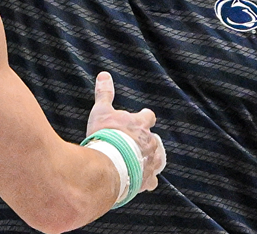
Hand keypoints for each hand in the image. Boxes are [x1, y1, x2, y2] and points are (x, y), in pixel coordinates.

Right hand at [86, 71, 165, 191]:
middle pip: (153, 139)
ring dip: (147, 160)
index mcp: (141, 124)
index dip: (145, 118)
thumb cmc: (104, 135)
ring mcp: (150, 161)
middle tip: (133, 145)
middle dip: (145, 142)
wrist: (108, 163)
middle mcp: (150, 142)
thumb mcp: (101, 111)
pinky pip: (151, 180)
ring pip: (155, 159)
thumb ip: (104, 94)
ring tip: (136, 163)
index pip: (149, 116)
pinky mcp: (147, 178)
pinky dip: (147, 180)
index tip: (141, 119)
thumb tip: (104, 74)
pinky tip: (141, 183)